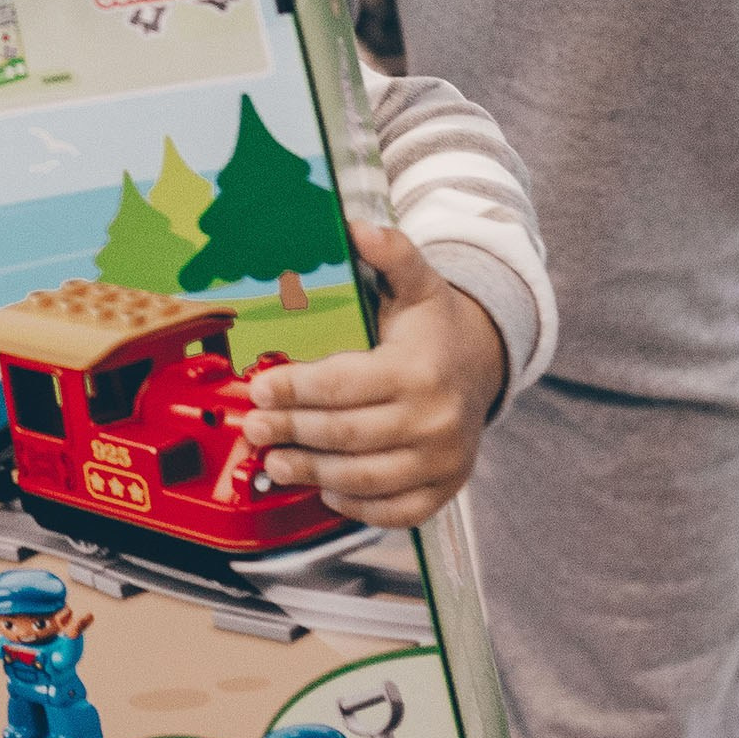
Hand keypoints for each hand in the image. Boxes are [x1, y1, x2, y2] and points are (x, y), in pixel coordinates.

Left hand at [237, 222, 506, 527]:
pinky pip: (398, 510)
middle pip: (348, 435)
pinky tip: (326, 492)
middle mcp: (435, 419)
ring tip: (276, 462)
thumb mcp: (416, 282)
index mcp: (420, 369)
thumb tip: (358, 227)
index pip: (344, 385)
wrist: (484, 364)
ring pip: (367, 478)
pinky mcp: (445, 487)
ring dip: (314, 474)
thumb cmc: (436, 326)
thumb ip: (390, 253)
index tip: (260, 388)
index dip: (296, 388)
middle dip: (293, 432)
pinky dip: (359, 508)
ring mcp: (443, 459)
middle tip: (254, 428)